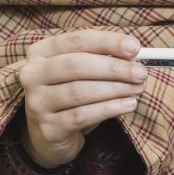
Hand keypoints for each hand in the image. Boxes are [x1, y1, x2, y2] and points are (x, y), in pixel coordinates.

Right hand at [17, 29, 144, 168]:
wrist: (49, 134)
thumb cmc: (69, 92)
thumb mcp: (81, 70)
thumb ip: (103, 58)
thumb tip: (133, 54)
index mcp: (41, 52)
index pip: (76, 40)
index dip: (107, 42)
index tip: (135, 47)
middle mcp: (32, 74)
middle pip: (76, 65)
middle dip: (114, 68)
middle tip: (141, 72)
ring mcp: (37, 103)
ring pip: (80, 91)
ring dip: (115, 89)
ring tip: (138, 88)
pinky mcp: (48, 128)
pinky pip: (82, 115)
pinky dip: (109, 109)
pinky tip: (128, 104)